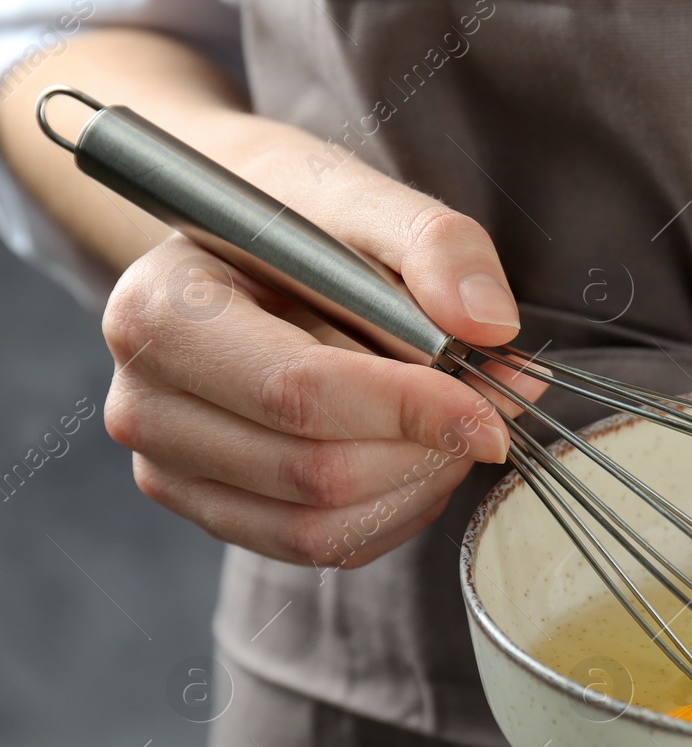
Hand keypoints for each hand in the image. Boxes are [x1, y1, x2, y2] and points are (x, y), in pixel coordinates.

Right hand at [101, 113, 528, 567]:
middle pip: (316, 471)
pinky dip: (389, 513)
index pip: (300, 392)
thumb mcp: (369, 199)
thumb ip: (437, 246)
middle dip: (423, 450)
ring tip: (452, 428)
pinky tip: (413, 456)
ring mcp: (168, 467)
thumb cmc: (301, 219)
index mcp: (163, 312)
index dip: (410, 410)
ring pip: (319, 526)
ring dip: (414, 487)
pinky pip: (316, 547)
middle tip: (485, 410)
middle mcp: (145, 401)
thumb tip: (488, 323)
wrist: (245, 246)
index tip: (491, 410)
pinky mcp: (206, 509)